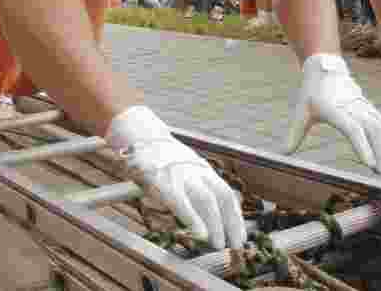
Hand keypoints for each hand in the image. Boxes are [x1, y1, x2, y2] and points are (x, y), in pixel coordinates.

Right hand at [107, 106, 245, 249]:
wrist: (140, 135)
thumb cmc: (162, 159)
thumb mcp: (186, 168)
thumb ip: (197, 186)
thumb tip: (211, 215)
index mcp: (203, 170)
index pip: (226, 194)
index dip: (235, 217)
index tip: (240, 237)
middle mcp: (195, 170)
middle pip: (220, 197)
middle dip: (229, 223)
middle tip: (233, 245)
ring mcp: (180, 173)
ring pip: (205, 199)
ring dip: (214, 223)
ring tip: (217, 244)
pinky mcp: (161, 179)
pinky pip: (179, 200)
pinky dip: (191, 217)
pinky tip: (198, 231)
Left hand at [286, 54, 380, 173]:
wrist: (324, 69)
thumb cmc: (311, 93)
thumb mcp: (301, 111)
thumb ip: (295, 133)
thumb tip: (283, 154)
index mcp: (334, 108)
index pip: (352, 129)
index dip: (362, 146)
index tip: (369, 164)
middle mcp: (352, 107)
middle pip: (372, 129)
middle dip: (379, 150)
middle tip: (380, 172)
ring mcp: (363, 106)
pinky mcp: (369, 107)